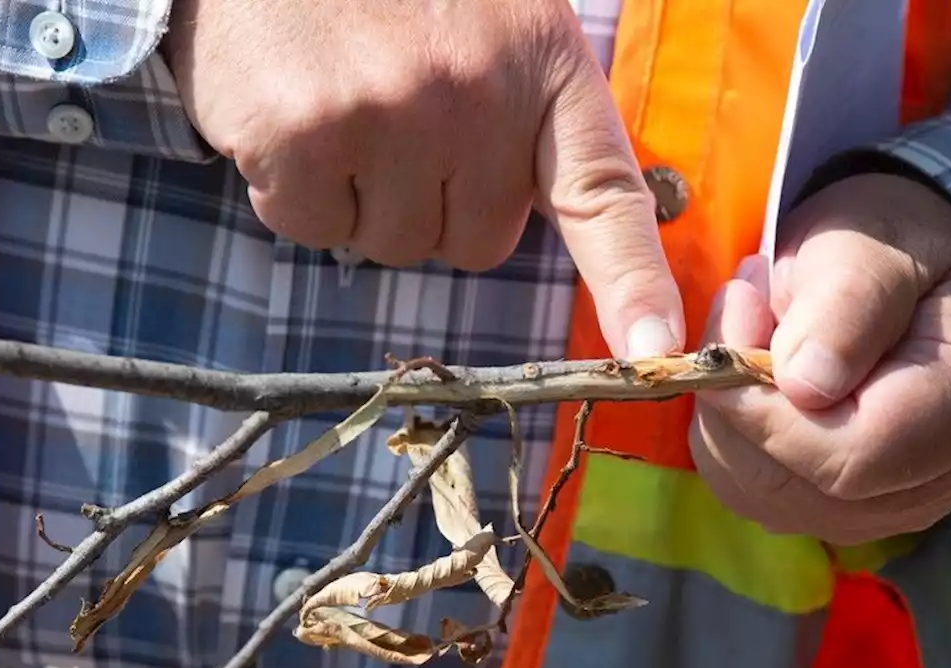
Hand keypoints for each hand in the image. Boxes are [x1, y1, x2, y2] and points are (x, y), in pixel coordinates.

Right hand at [166, 0, 683, 358]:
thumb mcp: (494, 22)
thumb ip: (531, 117)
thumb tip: (527, 226)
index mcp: (542, 63)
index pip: (605, 196)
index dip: (634, 285)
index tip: (655, 352)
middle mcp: (478, 93)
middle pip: (478, 244)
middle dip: (438, 204)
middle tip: (400, 118)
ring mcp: (390, 116)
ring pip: (397, 246)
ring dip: (365, 199)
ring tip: (345, 106)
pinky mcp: (305, 135)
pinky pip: (316, 230)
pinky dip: (297, 191)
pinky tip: (295, 118)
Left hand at [689, 172, 950, 544]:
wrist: (896, 270)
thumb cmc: (888, 241)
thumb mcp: (871, 243)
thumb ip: (846, 304)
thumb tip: (805, 386)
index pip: (855, 455)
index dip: (769, 411)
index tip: (735, 321)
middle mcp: (948, 471)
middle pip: (804, 486)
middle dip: (741, 402)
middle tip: (740, 306)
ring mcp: (898, 506)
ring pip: (765, 496)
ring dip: (727, 415)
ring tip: (749, 330)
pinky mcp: (842, 512)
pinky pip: (753, 494)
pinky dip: (728, 436)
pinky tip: (750, 378)